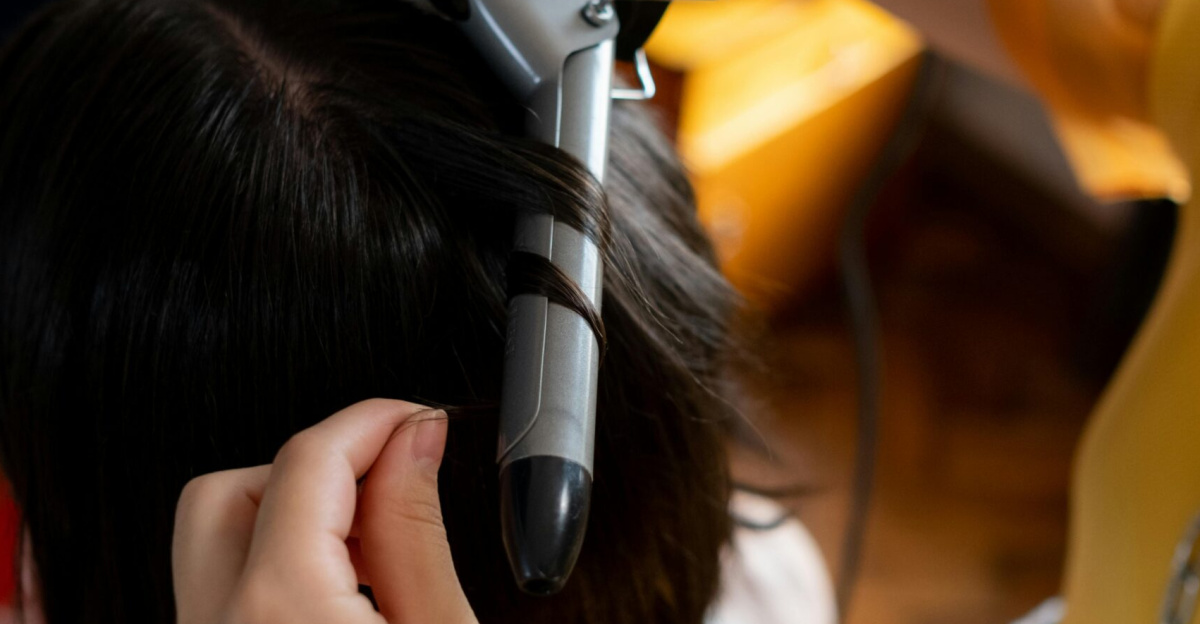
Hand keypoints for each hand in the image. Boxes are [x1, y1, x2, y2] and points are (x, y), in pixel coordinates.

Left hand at [171, 399, 477, 623]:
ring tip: (373, 555)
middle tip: (388, 481)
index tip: (417, 419)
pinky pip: (221, 598)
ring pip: (212, 546)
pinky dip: (274, 575)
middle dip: (311, 469)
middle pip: (228, 490)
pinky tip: (341, 598)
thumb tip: (414, 437)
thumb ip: (416, 531)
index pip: (308, 461)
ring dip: (287, 523)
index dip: (372, 421)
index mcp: (282, 609)